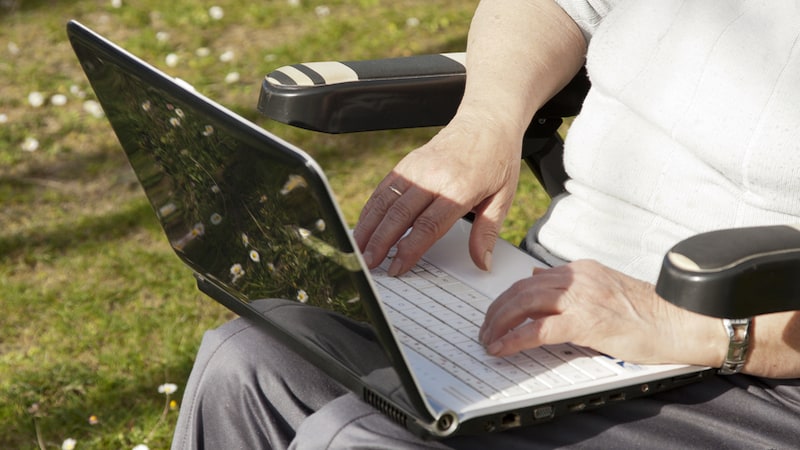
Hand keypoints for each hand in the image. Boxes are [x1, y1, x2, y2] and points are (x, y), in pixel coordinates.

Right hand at [353, 113, 522, 275]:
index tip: (397, 268)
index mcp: (459, 188)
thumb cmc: (497, 159)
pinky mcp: (407, 163)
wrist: (487, 120)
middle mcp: (433, 176)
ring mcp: (417, 168)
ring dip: (368, 228)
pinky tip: (364, 226)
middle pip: (399, 215)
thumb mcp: (503, 197)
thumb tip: (482, 263)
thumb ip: (487, 232)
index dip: (408, 250)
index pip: (427, 226)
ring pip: (385, 201)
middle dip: (380, 243)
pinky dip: (370, 209)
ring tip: (358, 250)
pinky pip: (383, 189)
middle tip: (368, 266)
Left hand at [479, 260, 726, 366]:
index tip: (495, 313)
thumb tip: (536, 279)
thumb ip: (570, 285)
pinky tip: (503, 348)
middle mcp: (577, 277)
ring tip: (488, 340)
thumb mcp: (602, 288)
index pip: (530, 279)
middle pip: (520, 289)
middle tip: (485, 330)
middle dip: (496, 311)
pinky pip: (538, 328)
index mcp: (580, 270)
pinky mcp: (586, 320)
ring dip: (499, 324)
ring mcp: (581, 297)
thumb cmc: (646, 312)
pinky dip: (515, 339)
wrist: (679, 321)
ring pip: (523, 304)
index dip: (507, 298)